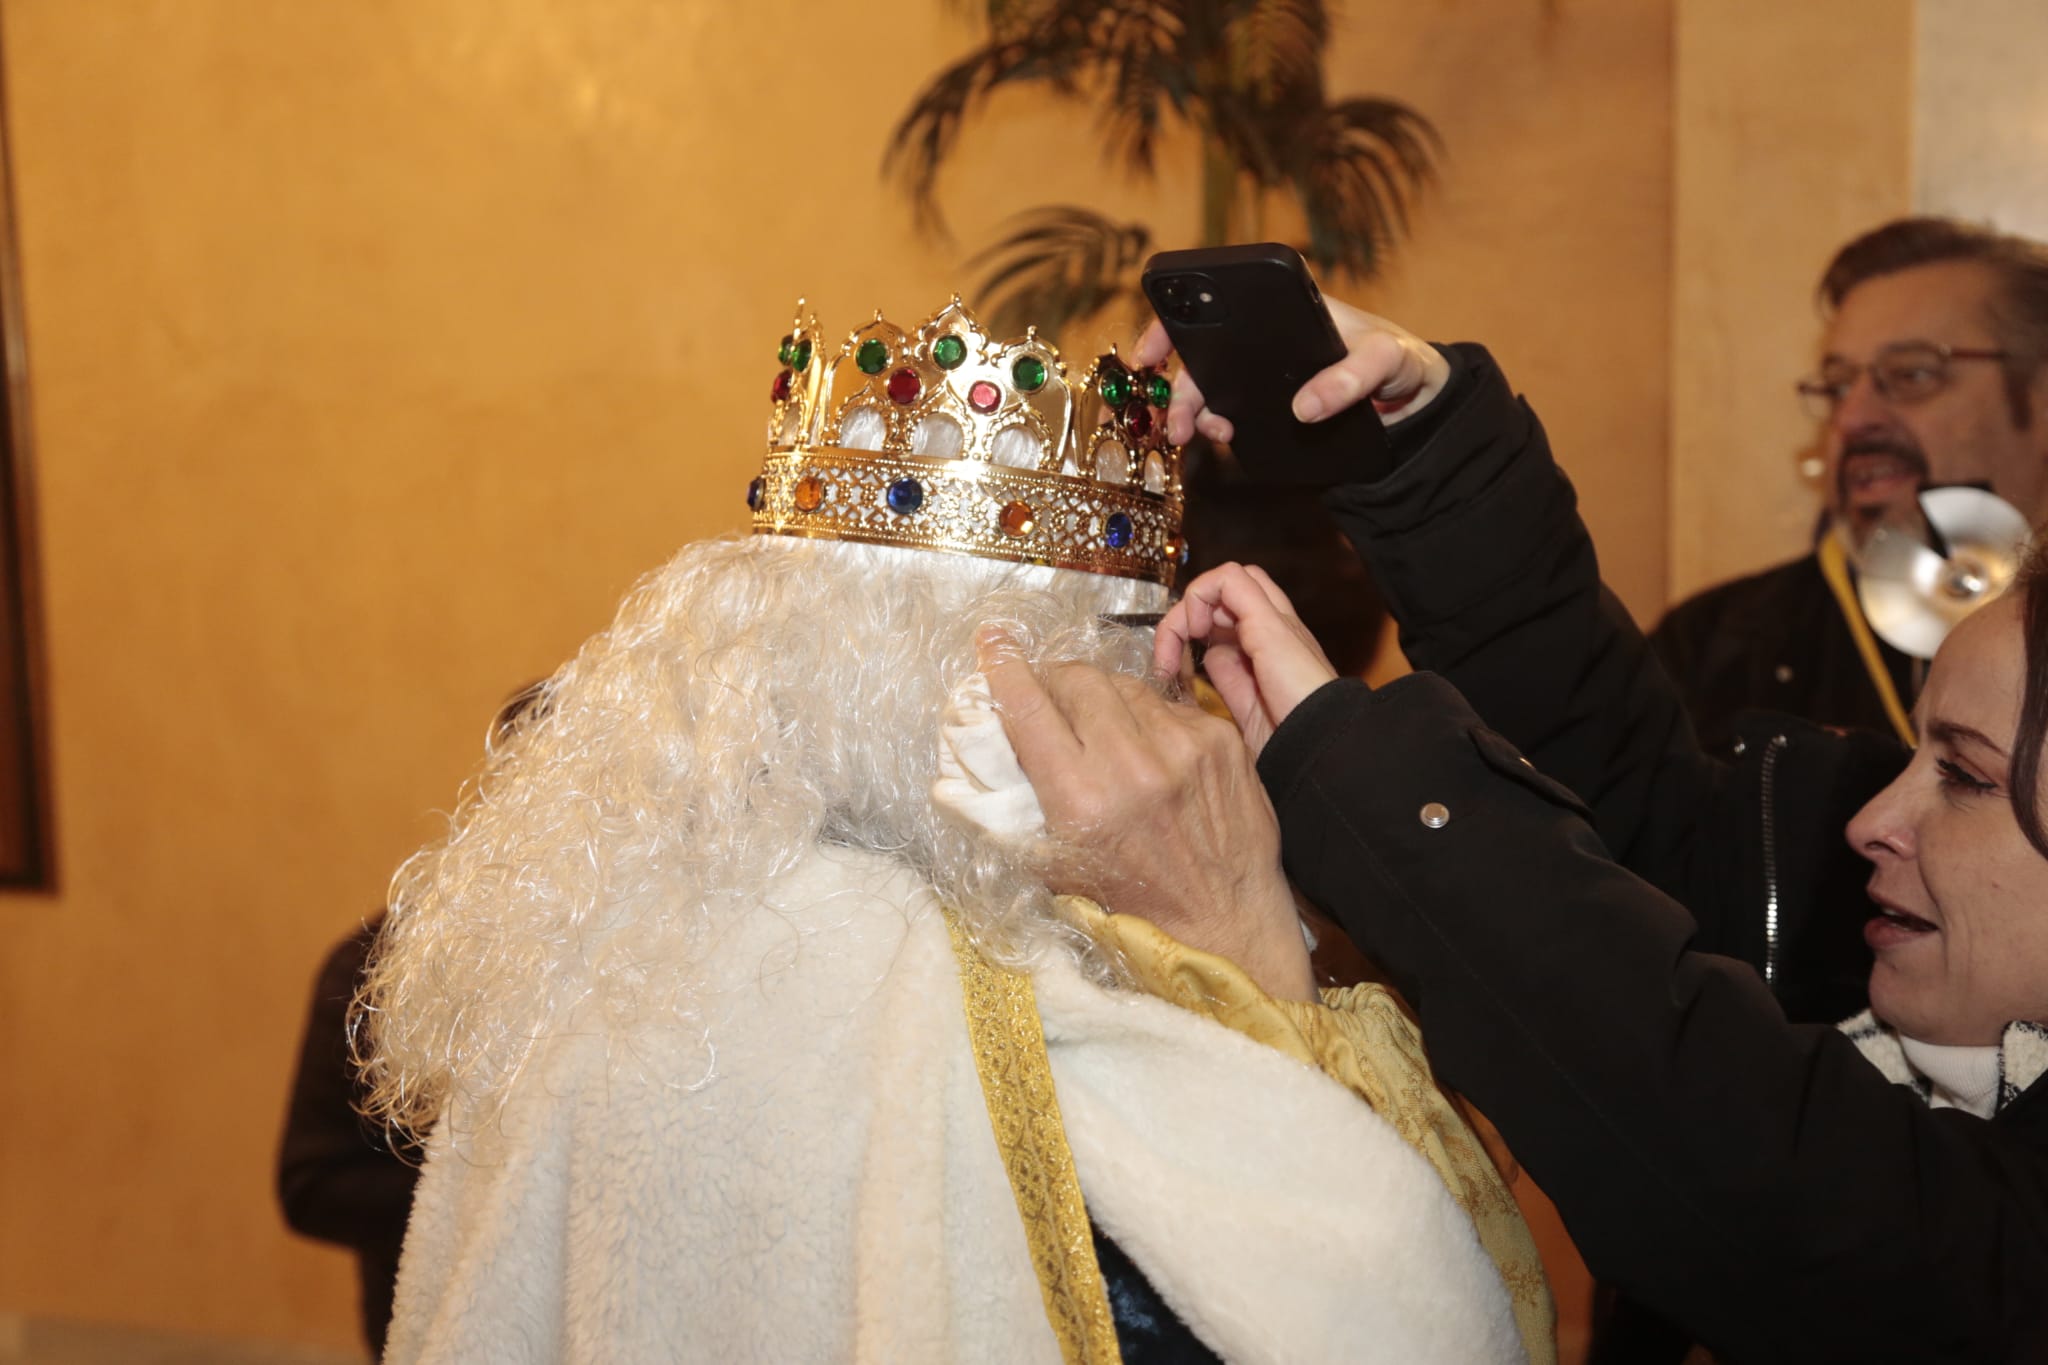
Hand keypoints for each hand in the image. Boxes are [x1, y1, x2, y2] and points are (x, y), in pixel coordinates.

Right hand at [979, 630, 1315, 1002]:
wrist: (1223, 920)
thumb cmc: (1130, 901)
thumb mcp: (1053, 866)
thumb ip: (1013, 806)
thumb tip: (977, 751)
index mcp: (1081, 798)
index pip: (1029, 707)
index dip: (1004, 669)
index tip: (991, 643)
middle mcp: (1133, 764)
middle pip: (1076, 680)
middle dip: (1053, 679)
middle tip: (1046, 693)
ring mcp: (1183, 746)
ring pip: (1123, 685)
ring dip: (1102, 697)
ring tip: (1099, 726)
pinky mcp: (1221, 740)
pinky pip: (1168, 704)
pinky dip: (1149, 717)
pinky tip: (1148, 748)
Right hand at [1130, 296, 1449, 445]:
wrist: (1412, 395)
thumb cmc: (1398, 360)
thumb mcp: (1386, 360)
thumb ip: (1351, 380)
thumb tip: (1304, 409)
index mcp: (1286, 308)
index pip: (1220, 305)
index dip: (1175, 323)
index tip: (1152, 351)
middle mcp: (1266, 339)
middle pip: (1205, 356)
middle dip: (1180, 388)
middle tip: (1176, 422)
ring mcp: (1265, 374)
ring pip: (1213, 388)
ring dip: (1195, 411)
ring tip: (1196, 435)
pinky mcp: (1272, 405)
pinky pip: (1233, 412)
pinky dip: (1217, 425)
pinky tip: (1224, 437)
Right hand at [1154, 563, 1338, 755]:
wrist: (1312, 741)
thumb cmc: (1302, 686)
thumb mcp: (1273, 628)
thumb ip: (1242, 594)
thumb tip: (1206, 585)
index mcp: (1270, 612)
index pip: (1227, 580)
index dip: (1202, 595)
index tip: (1196, 626)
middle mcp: (1256, 631)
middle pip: (1210, 604)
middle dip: (1182, 618)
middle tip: (1168, 648)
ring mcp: (1245, 660)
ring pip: (1204, 633)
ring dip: (1179, 641)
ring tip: (1166, 665)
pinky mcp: (1236, 688)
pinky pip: (1205, 665)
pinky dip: (1186, 666)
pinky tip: (1176, 677)